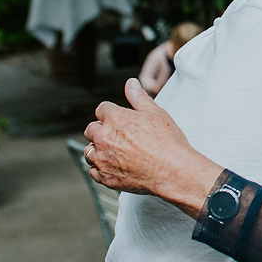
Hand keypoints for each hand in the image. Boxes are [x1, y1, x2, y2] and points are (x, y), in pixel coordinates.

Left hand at [82, 78, 221, 217]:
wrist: (172, 171)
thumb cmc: (167, 143)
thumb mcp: (155, 113)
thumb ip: (138, 97)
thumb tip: (131, 83)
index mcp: (114, 118)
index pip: (102, 109)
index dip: (112, 113)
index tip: (120, 120)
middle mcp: (103, 137)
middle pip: (91, 129)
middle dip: (102, 130)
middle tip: (120, 136)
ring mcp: (102, 158)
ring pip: (89, 151)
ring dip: (99, 149)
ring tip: (118, 152)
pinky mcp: (104, 177)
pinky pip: (94, 171)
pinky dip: (101, 168)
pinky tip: (116, 165)